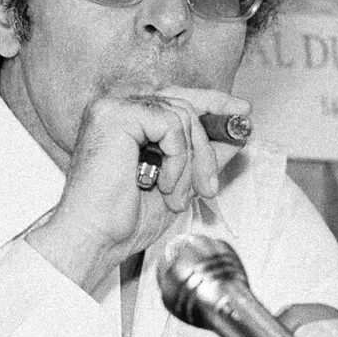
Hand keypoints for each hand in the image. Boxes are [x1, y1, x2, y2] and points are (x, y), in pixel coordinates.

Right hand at [25, 87, 249, 293]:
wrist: (94, 239)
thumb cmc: (122, 219)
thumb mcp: (179, 182)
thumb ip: (203, 155)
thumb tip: (236, 134)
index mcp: (127, 119)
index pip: (178, 97)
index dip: (213, 102)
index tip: (242, 113)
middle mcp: (119, 107)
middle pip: (185, 103)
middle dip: (208, 145)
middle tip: (210, 184)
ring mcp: (115, 107)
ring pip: (183, 115)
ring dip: (190, 162)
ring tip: (175, 195)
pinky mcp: (117, 114)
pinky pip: (172, 126)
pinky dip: (177, 160)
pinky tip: (162, 185)